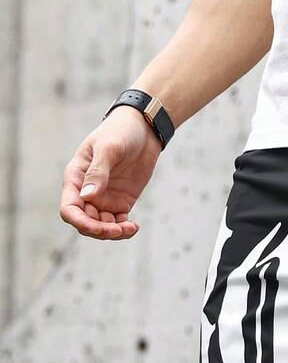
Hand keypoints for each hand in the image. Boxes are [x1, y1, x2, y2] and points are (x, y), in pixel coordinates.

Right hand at [59, 108, 162, 240]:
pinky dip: (125, 230)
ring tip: (130, 228)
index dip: (81, 222)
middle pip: (85, 222)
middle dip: (100, 231)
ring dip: (113, 233)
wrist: (142, 129)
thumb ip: (98, 172)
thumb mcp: (108, 148)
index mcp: (76, 177)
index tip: (100, 228)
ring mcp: (103, 198)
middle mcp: (86, 191)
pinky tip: (134, 227)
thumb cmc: (120, 132)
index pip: (69, 209)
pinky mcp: (120, 202)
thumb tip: (87, 197)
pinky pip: (118, 224)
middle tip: (119, 229)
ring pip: (101, 226)